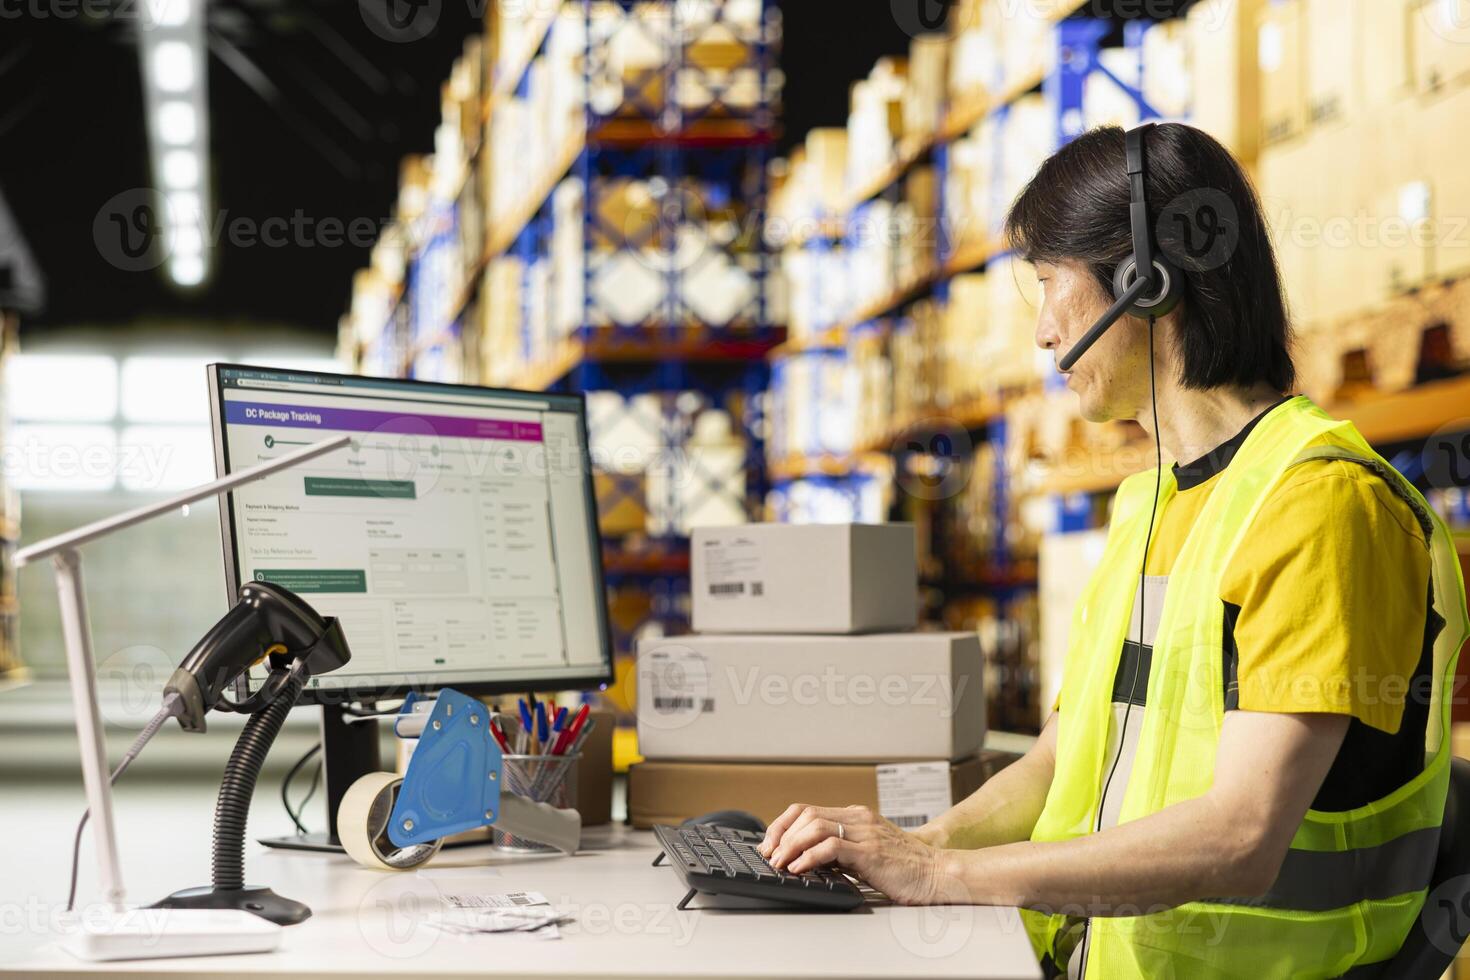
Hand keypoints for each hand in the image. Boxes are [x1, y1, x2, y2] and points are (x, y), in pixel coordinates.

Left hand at [757, 803, 949, 905]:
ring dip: (790, 845)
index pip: (807, 810)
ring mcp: (865, 833)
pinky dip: (809, 856)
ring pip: (814, 827)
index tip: (770, 844)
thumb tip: (805, 858)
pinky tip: (799, 868)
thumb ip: (841, 849)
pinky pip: (831, 847)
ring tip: (779, 863)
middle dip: (780, 835)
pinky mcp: (871, 851)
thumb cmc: (904, 868)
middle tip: (769, 856)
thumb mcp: (867, 852)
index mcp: (856, 816)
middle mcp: (859, 818)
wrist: (938, 873)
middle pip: (806, 815)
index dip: (783, 825)